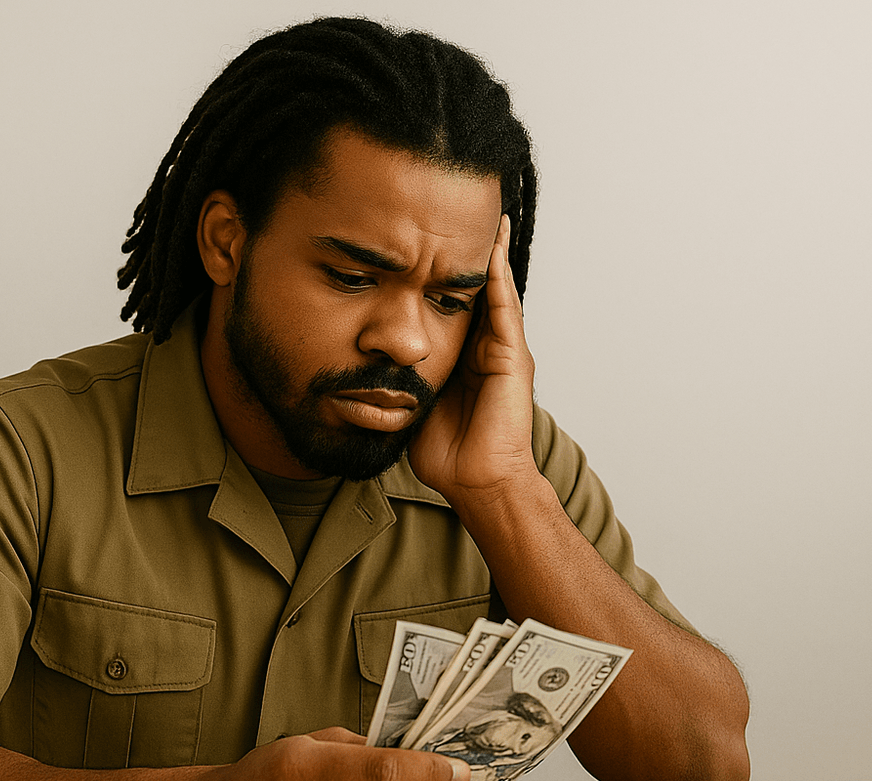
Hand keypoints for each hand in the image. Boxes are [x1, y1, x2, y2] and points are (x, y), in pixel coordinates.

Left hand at [410, 215, 538, 502]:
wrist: (477, 482)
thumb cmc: (446, 453)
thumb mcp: (412, 399)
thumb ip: (396, 375)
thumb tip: (359, 359)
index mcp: (465, 356)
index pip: (455, 302)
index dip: (445, 269)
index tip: (433, 236)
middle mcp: (487, 347)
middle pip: (478, 287)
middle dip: (473, 249)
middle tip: (467, 207)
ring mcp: (503, 351)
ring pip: (496, 289)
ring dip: (492, 251)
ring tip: (489, 213)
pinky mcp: (512, 358)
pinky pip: (505, 309)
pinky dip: (499, 277)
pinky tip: (492, 248)